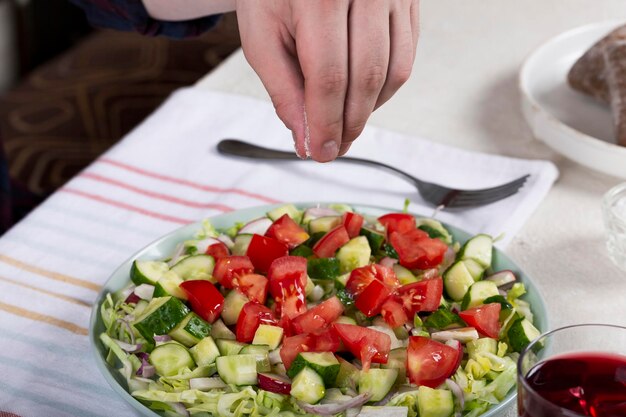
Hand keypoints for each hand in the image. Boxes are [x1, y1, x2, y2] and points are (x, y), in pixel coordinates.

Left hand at [236, 0, 419, 161]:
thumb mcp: (262, 33)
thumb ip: (283, 88)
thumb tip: (306, 137)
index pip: (330, 76)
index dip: (326, 122)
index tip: (319, 150)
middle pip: (366, 78)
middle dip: (349, 123)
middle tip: (333, 147)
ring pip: (394, 71)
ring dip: (369, 109)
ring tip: (344, 124)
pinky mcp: (409, 0)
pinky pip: (406, 56)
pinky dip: (385, 87)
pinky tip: (362, 97)